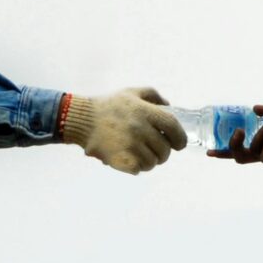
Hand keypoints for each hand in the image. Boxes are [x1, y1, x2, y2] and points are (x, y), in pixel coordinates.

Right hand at [61, 86, 187, 174]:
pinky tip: (131, 160)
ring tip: (141, 155)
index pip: (173, 128)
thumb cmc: (109, 106)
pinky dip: (137, 167)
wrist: (82, 120)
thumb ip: (153, 96)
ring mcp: (130, 145)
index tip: (179, 144)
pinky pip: (139, 169)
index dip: (180, 139)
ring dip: (150, 161)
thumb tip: (169, 106)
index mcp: (145, 112)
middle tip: (157, 151)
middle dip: (164, 153)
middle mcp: (139, 128)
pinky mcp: (121, 159)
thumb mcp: (131, 93)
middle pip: (165, 149)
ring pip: (152, 162)